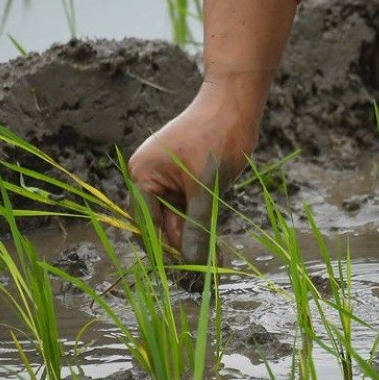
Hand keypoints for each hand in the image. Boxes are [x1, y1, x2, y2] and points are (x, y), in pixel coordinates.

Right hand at [128, 88, 257, 284]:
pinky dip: (202, 227)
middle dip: (182, 251)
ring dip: (195, 242)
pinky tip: (215, 250)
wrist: (237, 102)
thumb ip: (198, 228)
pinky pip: (190, 210)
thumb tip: (195, 264)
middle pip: (161, 226)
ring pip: (178, 221)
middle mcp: (148, 177)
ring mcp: (167, 178)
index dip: (165, 253)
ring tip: (215, 266)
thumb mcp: (207, 188)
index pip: (147, 225)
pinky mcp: (186, 179)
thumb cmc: (218, 137)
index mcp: (142, 174)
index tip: (185, 277)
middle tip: (203, 277)